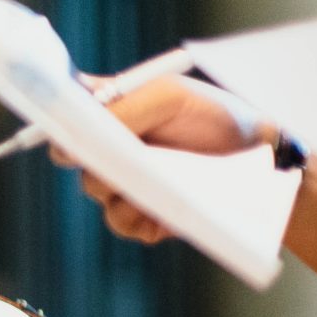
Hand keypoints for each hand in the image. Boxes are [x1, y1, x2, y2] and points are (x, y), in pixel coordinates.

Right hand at [53, 75, 272, 244]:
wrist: (261, 160)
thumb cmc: (217, 116)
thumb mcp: (169, 96)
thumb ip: (121, 108)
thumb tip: (77, 134)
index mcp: (113, 109)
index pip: (66, 112)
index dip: (55, 120)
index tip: (62, 128)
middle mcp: (113, 146)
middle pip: (71, 156)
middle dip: (89, 156)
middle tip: (112, 156)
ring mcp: (125, 182)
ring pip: (94, 189)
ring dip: (120, 184)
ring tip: (159, 179)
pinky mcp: (141, 215)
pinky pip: (118, 221)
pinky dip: (137, 215)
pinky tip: (164, 207)